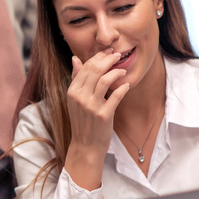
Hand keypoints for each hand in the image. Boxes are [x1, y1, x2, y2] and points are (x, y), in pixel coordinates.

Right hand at [63, 49, 128, 189]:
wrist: (86, 145)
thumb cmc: (82, 121)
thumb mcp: (74, 99)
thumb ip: (76, 78)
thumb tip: (75, 58)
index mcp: (72, 91)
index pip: (85, 67)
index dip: (98, 57)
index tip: (108, 52)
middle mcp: (79, 97)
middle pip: (95, 70)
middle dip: (108, 59)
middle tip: (117, 55)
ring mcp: (91, 106)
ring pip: (105, 80)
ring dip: (116, 72)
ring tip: (122, 70)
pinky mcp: (103, 115)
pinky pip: (116, 96)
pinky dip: (123, 88)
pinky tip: (126, 85)